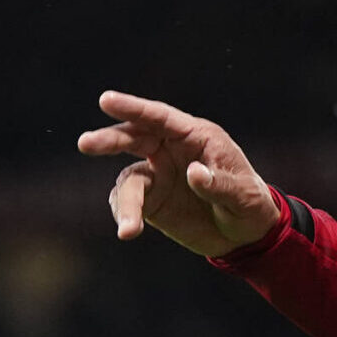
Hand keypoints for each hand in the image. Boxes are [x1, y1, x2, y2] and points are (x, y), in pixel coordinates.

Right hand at [77, 90, 281, 256]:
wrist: (246, 236)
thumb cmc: (250, 204)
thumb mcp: (242, 195)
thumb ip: (218, 184)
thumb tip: (193, 173)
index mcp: (196, 137)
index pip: (161, 117)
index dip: (134, 108)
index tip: (106, 100)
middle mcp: (172, 151)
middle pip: (134, 137)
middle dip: (110, 140)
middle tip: (86, 143)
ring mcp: (158, 175)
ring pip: (129, 179)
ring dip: (125, 202)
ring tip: (128, 228)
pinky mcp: (151, 201)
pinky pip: (129, 202)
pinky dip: (125, 215)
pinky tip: (128, 230)